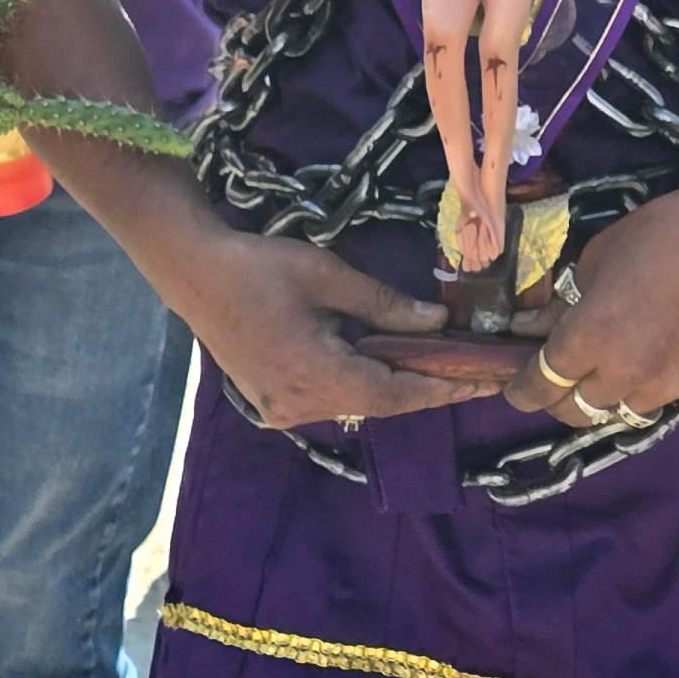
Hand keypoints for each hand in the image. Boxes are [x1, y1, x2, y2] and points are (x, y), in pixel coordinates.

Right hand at [181, 235, 504, 428]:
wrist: (195, 274)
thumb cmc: (262, 267)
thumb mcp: (330, 276)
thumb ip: (385, 305)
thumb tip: (437, 324)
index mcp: (316, 376)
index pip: (395, 394)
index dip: (443, 390)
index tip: (483, 385)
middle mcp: (301, 405)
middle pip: (379, 404)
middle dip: (426, 388)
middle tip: (473, 375)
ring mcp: (283, 410)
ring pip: (355, 404)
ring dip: (395, 387)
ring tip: (440, 367)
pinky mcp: (272, 404)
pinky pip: (331, 400)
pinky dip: (362, 385)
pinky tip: (386, 366)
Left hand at [504, 185, 678, 428]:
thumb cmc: (656, 235)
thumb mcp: (595, 260)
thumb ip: (563, 305)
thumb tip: (533, 331)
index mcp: (590, 336)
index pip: (541, 384)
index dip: (522, 392)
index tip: (516, 389)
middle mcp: (622, 371)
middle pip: (573, 411)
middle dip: (557, 399)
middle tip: (558, 379)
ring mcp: (662, 384)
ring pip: (615, 412)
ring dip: (601, 397)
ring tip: (605, 372)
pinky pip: (655, 400)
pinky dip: (641, 388)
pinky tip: (647, 360)